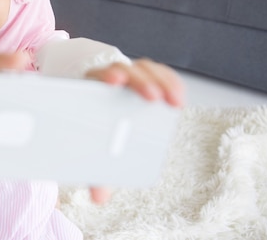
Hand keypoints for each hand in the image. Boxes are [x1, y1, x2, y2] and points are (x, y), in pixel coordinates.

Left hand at [84, 58, 184, 203]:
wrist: (95, 117)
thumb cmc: (92, 130)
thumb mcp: (91, 149)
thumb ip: (95, 170)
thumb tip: (99, 197)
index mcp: (89, 88)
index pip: (96, 75)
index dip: (106, 75)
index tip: (114, 82)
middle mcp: (108, 78)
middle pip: (123, 70)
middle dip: (139, 81)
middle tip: (152, 98)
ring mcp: (128, 76)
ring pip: (144, 69)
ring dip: (159, 81)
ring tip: (172, 101)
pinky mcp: (145, 80)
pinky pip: (159, 75)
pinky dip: (170, 83)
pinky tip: (178, 99)